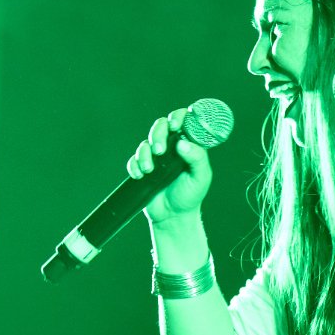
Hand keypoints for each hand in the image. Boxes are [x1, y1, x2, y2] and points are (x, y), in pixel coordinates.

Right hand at [126, 107, 212, 224]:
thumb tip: (183, 143)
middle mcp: (172, 147)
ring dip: (144, 153)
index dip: (179, 117)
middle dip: (158, 134)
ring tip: (149, 170)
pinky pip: (134, 159)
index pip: (184, 121)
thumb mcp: (200, 177)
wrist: (173, 216)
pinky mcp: (143, 167)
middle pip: (161, 126)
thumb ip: (197, 159)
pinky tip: (140, 176)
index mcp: (189, 144)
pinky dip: (134, 165)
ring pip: (146, 142)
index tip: (176, 126)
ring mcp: (156, 157)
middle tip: (160, 150)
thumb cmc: (191, 195)